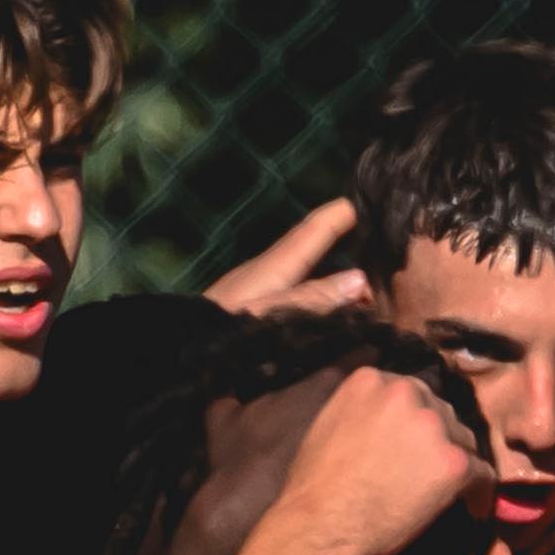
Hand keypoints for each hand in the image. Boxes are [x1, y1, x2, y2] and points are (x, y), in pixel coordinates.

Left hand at [204, 197, 365, 316]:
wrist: (174, 352)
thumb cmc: (223, 331)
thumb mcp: (270, 314)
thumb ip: (312, 299)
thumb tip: (360, 280)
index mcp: (276, 264)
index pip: (315, 229)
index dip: (344, 214)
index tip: (375, 202)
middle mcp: (270, 270)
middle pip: (312, 245)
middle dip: (344, 240)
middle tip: (380, 246)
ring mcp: (259, 289)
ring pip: (305, 270)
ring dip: (333, 272)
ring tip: (366, 285)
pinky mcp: (252, 309)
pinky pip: (296, 291)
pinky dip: (319, 294)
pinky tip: (328, 311)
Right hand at [269, 366, 494, 554]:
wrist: (321, 525)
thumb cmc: (312, 489)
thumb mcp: (328, 425)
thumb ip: (360, 412)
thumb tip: (378, 425)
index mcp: (372, 379)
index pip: (411, 394)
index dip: (415, 423)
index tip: (413, 446)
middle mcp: (406, 392)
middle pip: (440, 413)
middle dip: (437, 440)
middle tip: (429, 471)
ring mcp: (434, 425)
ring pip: (463, 441)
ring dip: (455, 464)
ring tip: (447, 492)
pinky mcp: (454, 462)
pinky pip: (483, 474)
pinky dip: (480, 494)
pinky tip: (474, 510)